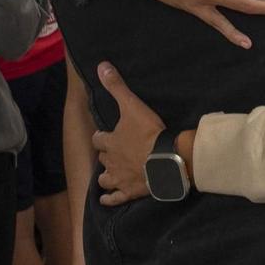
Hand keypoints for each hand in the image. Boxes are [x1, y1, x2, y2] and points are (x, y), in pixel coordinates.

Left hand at [92, 62, 161, 206]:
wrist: (166, 160)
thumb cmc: (149, 133)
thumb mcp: (132, 105)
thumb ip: (117, 87)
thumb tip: (100, 66)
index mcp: (110, 142)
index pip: (98, 139)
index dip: (101, 136)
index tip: (105, 135)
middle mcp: (110, 161)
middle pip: (102, 158)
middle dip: (106, 154)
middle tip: (113, 151)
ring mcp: (119, 178)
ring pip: (104, 178)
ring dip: (105, 175)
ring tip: (109, 173)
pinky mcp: (129, 192)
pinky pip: (114, 198)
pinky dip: (108, 199)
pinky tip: (105, 199)